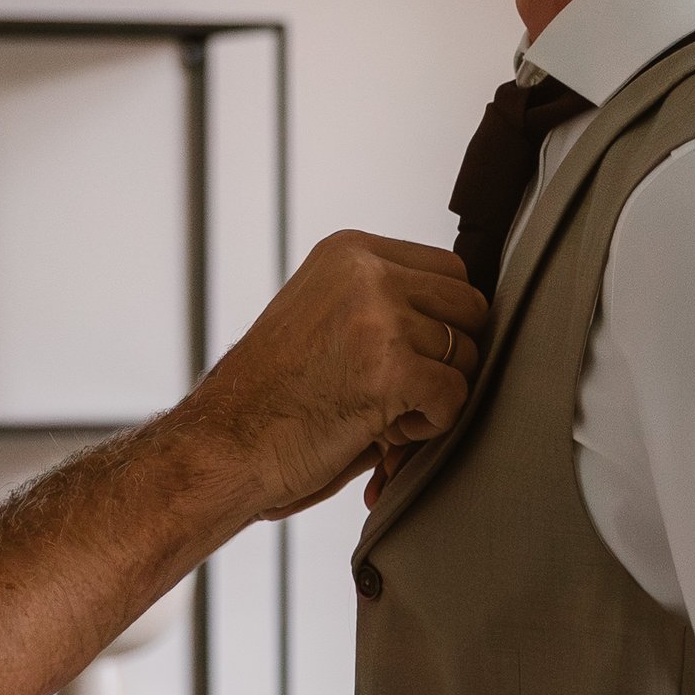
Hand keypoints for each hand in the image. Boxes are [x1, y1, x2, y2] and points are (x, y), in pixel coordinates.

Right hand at [190, 235, 484, 518]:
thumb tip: (465, 311)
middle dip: (451, 354)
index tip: (412, 355)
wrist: (226, 442)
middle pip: (468, 305)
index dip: (443, 321)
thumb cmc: (274, 392)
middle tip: (405, 388)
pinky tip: (386, 431)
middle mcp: (365, 272)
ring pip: (467, 353)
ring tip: (385, 412)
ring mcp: (379, 317)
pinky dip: (431, 424)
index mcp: (349, 251)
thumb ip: (383, 297)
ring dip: (437, 392)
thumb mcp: (324, 311)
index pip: (448, 270)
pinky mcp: (391, 369)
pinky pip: (456, 395)